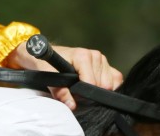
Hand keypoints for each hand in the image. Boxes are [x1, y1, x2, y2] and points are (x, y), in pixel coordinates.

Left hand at [7, 41, 122, 109]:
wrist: (44, 54)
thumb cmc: (46, 63)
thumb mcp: (48, 76)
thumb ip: (59, 91)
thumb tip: (72, 105)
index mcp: (83, 55)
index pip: (93, 83)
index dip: (84, 94)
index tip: (74, 95)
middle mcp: (95, 56)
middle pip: (103, 86)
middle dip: (92, 93)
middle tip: (77, 91)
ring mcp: (101, 60)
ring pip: (110, 84)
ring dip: (99, 90)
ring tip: (83, 86)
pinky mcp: (105, 65)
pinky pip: (115, 79)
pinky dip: (109, 86)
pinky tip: (96, 87)